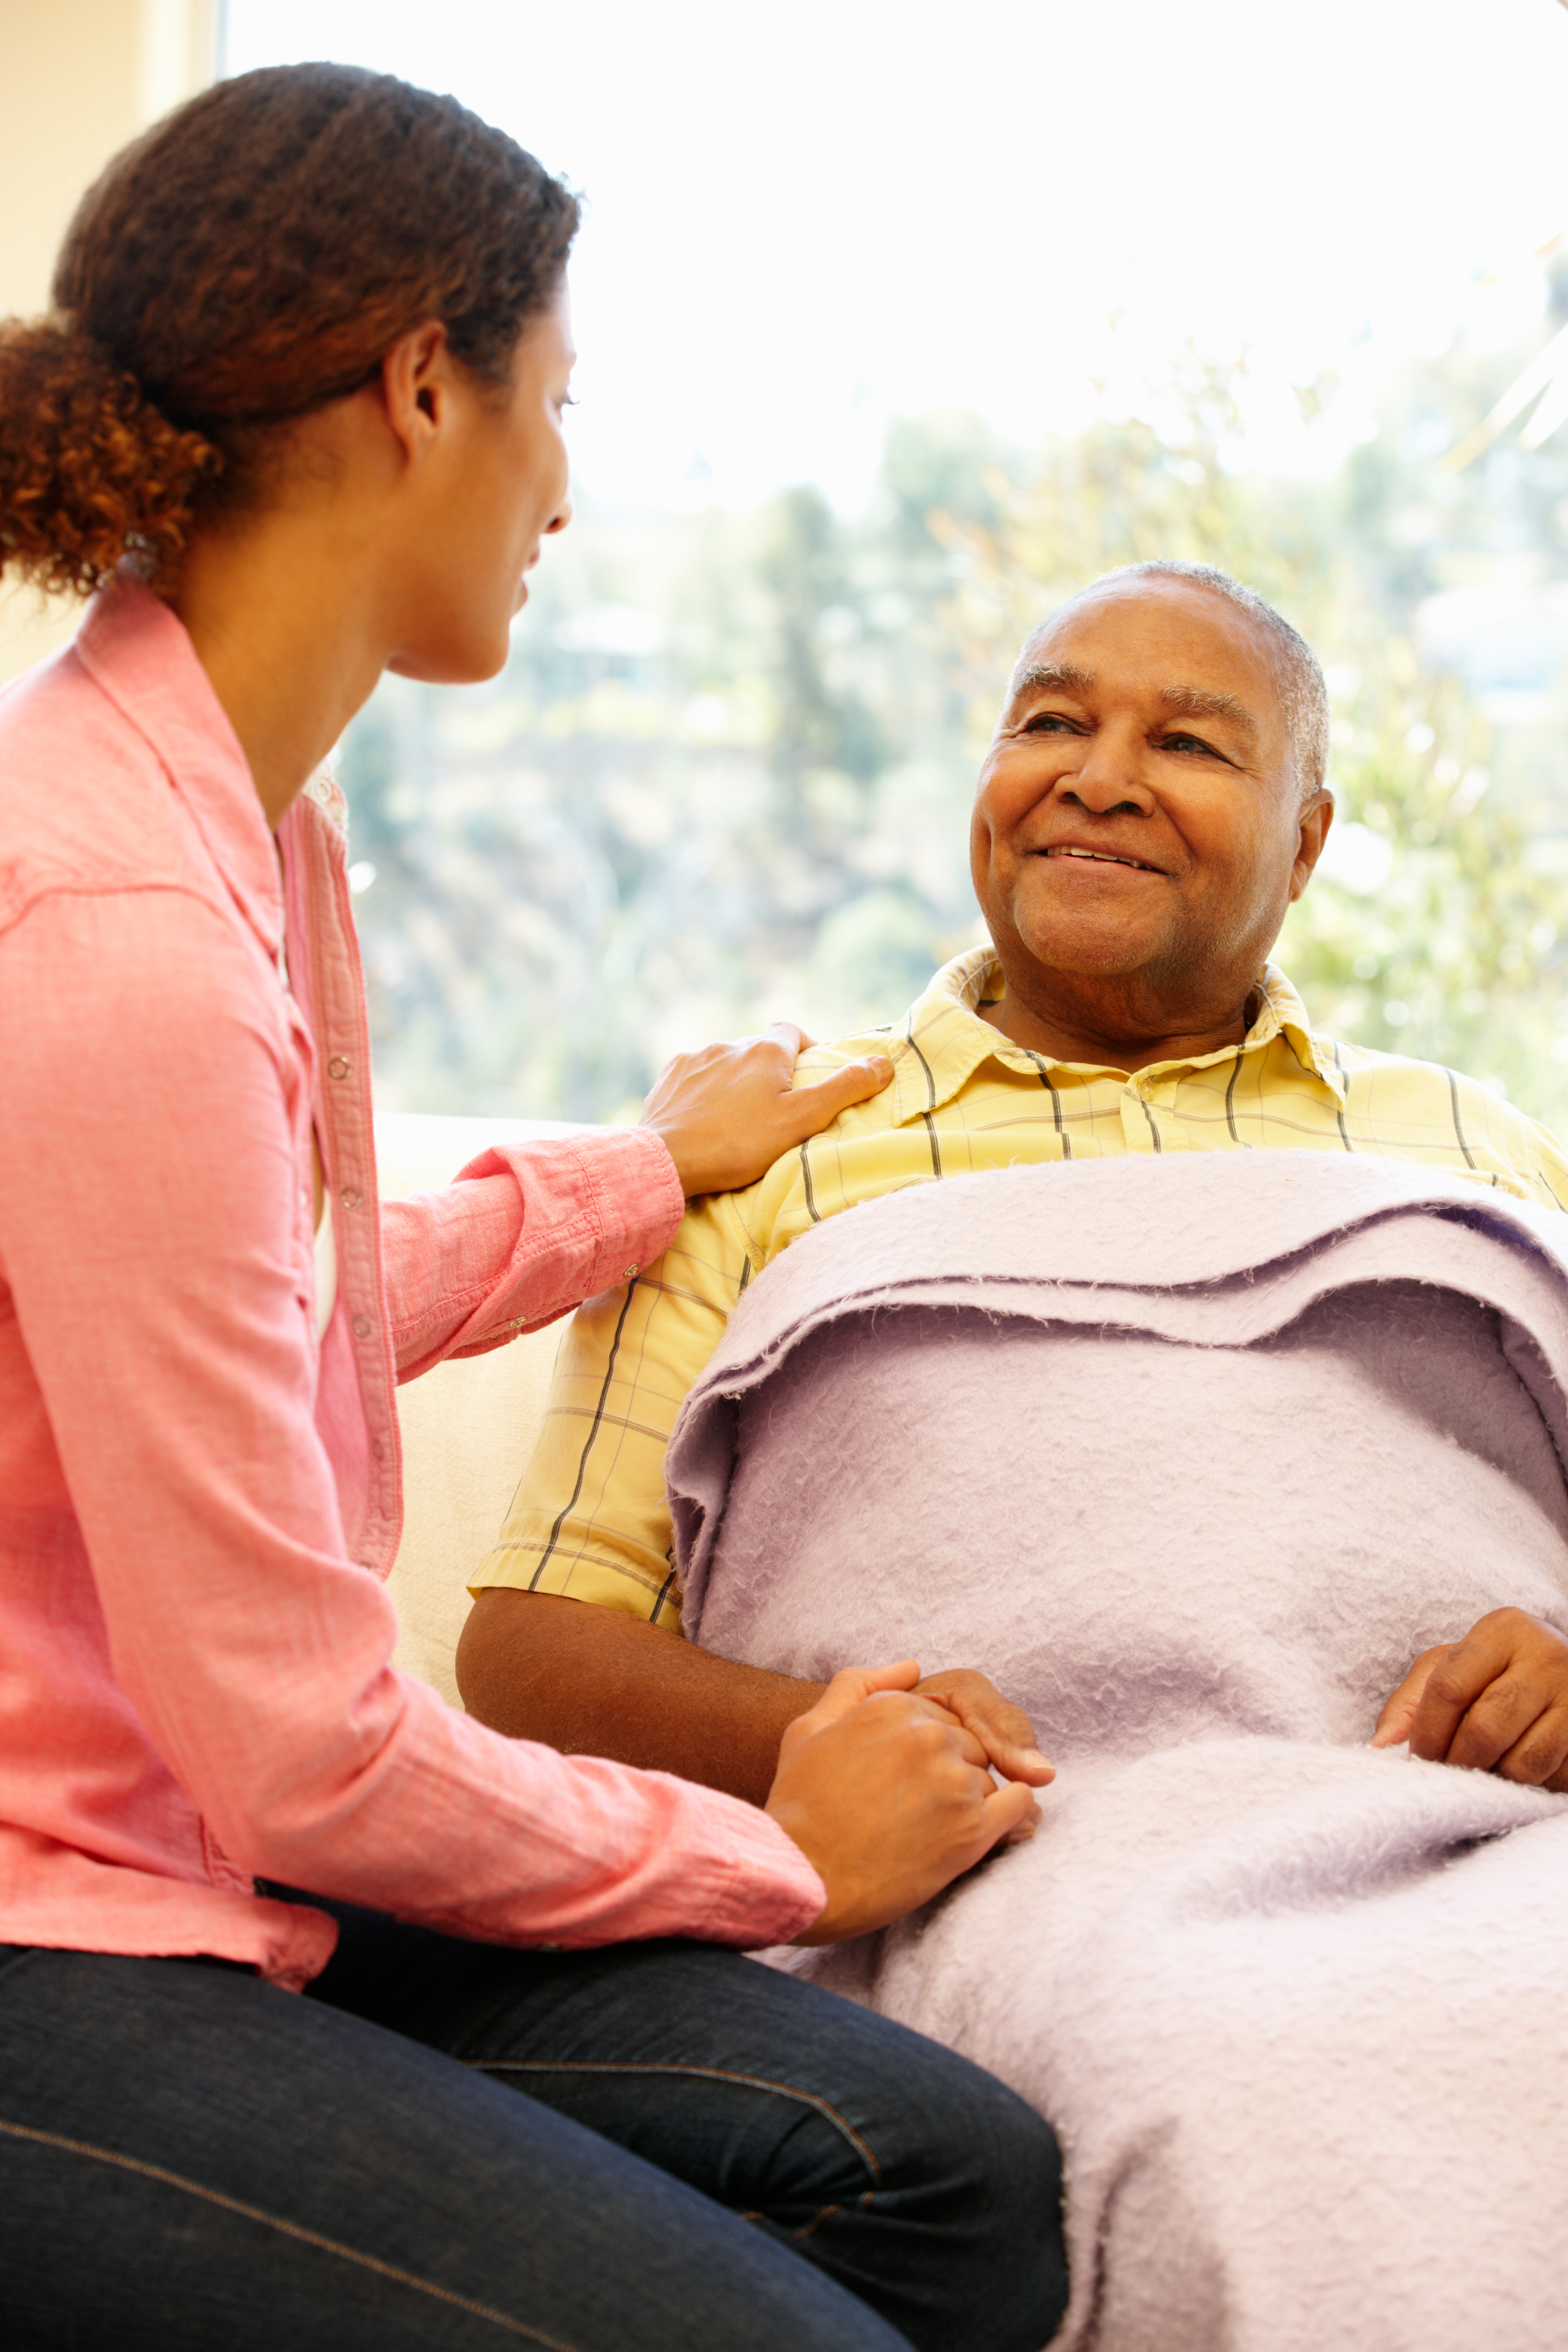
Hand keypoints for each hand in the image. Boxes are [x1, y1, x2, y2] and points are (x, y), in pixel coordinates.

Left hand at [640, 1024, 892, 1197]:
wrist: (668, 1160)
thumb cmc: (739, 1144)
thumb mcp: (802, 1120)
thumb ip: (844, 1090)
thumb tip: (883, 1063)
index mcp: (765, 1051)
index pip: (793, 1031)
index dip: (805, 1049)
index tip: (809, 1077)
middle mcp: (729, 1044)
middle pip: (759, 1050)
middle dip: (769, 1072)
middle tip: (775, 1109)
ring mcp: (695, 1059)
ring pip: (726, 1062)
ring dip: (736, 1081)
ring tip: (738, 1119)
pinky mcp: (669, 1077)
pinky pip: (695, 1076)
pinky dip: (704, 1090)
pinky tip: (705, 1118)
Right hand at [765, 1661, 1039, 1944]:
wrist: (802, 1877)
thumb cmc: (799, 1806)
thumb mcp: (810, 1728)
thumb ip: (859, 1685)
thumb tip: (912, 1666)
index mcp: (894, 1708)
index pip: (940, 1718)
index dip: (925, 1753)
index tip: (905, 1782)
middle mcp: (929, 1735)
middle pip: (968, 1746)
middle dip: (951, 1773)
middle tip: (918, 1810)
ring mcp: (954, 1781)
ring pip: (988, 1778)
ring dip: (971, 1802)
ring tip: (934, 1831)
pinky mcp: (973, 1828)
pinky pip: (1018, 1805)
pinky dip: (1013, 1815)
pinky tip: (991, 1829)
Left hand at [1371, 1607, 1567, 1789]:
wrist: (1567, 1673)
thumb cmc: (1496, 1672)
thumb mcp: (1449, 1668)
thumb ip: (1410, 1703)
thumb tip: (1380, 1748)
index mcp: (1503, 1630)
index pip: (1448, 1687)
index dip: (1426, 1732)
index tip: (1419, 1755)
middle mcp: (1546, 1657)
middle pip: (1484, 1729)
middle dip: (1457, 1761)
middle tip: (1449, 1771)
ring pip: (1522, 1763)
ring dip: (1493, 1779)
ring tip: (1483, 1770)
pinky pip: (1554, 1778)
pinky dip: (1529, 1786)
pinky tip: (1518, 1770)